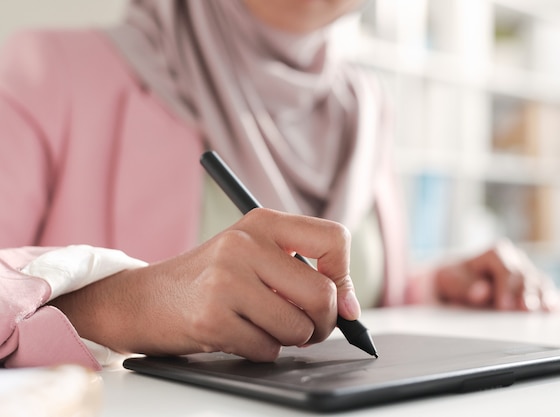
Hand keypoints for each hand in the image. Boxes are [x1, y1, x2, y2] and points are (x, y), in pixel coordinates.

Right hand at [49, 208, 359, 361]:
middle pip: (323, 295)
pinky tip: (238, 335)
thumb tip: (350, 309)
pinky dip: (261, 351)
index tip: (341, 301)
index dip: (345, 277)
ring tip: (263, 327)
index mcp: (262, 222)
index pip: (334, 239)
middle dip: (323, 323)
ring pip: (298, 328)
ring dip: (289, 340)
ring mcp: (226, 280)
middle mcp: (244, 244)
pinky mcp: (211, 317)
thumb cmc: (208, 280)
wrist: (142, 299)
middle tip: (307, 329)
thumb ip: (301, 273)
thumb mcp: (253, 257)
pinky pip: (267, 350)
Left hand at [434, 239, 559, 311]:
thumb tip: (482, 292)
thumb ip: (466, 286)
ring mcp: (527, 272)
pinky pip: (546, 292)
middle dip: (526, 294)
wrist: (459, 282)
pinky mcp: (534, 286)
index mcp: (496, 252)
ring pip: (539, 283)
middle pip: (526, 276)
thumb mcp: (453, 280)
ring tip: (544, 311)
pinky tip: (554, 309)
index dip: (506, 287)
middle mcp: (515, 259)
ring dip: (543, 297)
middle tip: (525, 310)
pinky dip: (551, 300)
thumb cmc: (456, 279)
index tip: (503, 306)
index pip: (506, 269)